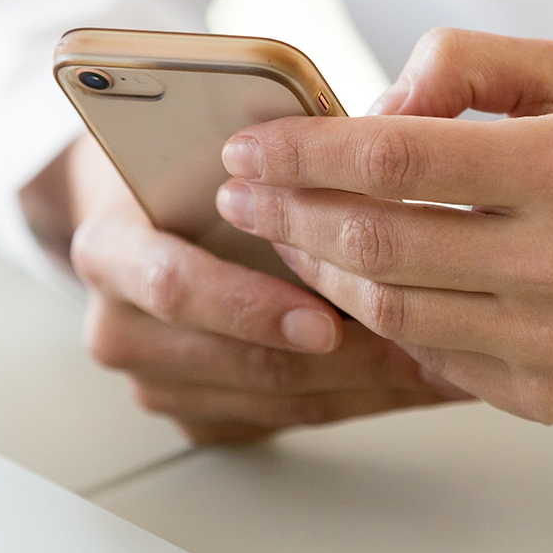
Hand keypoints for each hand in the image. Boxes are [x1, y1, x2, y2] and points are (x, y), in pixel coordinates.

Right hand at [37, 137, 465, 443]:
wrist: (143, 216)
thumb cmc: (187, 167)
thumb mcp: (212, 135)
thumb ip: (281, 143)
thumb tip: (387, 130)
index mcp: (110, 247)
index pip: (175, 286)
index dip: (252, 305)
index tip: (325, 317)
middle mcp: (120, 326)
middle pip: (242, 360)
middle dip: (345, 358)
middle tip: (423, 344)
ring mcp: (155, 381)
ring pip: (277, 401)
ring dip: (368, 386)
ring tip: (442, 362)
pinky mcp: (193, 417)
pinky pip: (285, 422)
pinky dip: (357, 401)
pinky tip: (410, 380)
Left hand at [214, 28, 552, 424]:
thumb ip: (469, 65)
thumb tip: (376, 107)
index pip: (395, 160)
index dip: (304, 155)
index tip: (251, 149)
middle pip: (375, 246)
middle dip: (287, 215)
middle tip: (245, 193)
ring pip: (390, 313)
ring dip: (319, 274)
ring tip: (289, 234)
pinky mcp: (550, 399)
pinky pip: (433, 360)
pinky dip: (382, 324)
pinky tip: (357, 289)